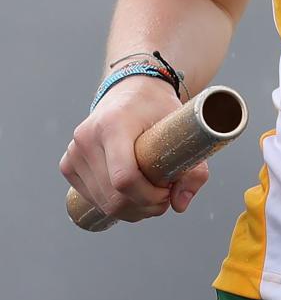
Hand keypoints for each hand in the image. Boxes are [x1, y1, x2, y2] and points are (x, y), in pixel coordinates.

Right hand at [60, 76, 208, 222]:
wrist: (131, 89)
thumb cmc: (158, 108)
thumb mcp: (182, 128)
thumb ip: (193, 167)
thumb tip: (180, 205)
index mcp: (114, 124)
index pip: (124, 179)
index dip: (149, 196)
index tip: (168, 189)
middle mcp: (87, 138)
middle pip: (113, 198)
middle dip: (143, 207)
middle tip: (164, 196)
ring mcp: (74, 152)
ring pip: (102, 203)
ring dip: (130, 209)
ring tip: (150, 192)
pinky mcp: (68, 164)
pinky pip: (92, 199)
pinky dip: (114, 204)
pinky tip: (131, 191)